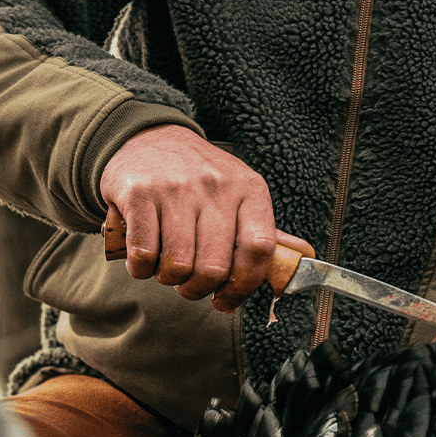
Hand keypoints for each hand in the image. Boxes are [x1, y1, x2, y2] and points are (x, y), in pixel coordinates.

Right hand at [99, 125, 306, 311]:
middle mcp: (216, 186)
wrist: (148, 136)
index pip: (260, 249)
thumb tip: (296, 267)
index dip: (245, 285)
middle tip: (190, 285)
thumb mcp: (237, 190)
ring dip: (169, 279)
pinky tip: (143, 260)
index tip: (226, 299)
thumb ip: (259, 230)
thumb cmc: (197, 174)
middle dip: (198, 289)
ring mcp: (176, 188)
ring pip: (178, 265)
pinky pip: (143, 254)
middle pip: (215, 267)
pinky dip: (141, 269)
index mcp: (248, 189)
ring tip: (166, 268)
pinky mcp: (140, 194)